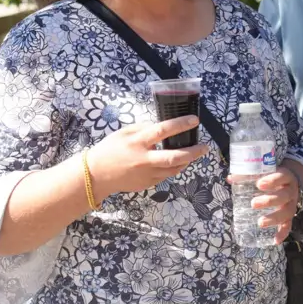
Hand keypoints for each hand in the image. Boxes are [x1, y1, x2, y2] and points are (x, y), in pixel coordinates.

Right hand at [88, 116, 208, 195]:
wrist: (97, 175)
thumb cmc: (110, 149)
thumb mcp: (124, 133)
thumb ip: (144, 128)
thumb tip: (162, 126)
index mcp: (138, 142)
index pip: (163, 131)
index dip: (180, 125)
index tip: (195, 120)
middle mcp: (145, 159)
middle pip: (175, 157)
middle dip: (194, 151)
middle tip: (205, 146)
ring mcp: (147, 174)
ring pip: (174, 169)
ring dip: (187, 160)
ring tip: (195, 152)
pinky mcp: (148, 184)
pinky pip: (166, 175)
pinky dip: (174, 168)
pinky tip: (177, 161)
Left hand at [229, 166, 298, 244]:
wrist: (292, 181)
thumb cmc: (274, 176)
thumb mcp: (266, 172)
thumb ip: (249, 175)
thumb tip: (230, 178)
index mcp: (286, 177)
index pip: (281, 177)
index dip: (272, 180)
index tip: (259, 184)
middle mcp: (291, 191)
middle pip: (283, 196)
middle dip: (269, 201)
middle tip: (253, 204)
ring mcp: (291, 204)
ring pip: (286, 212)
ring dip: (274, 218)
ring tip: (260, 222)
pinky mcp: (290, 216)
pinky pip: (288, 225)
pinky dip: (282, 233)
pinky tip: (275, 240)